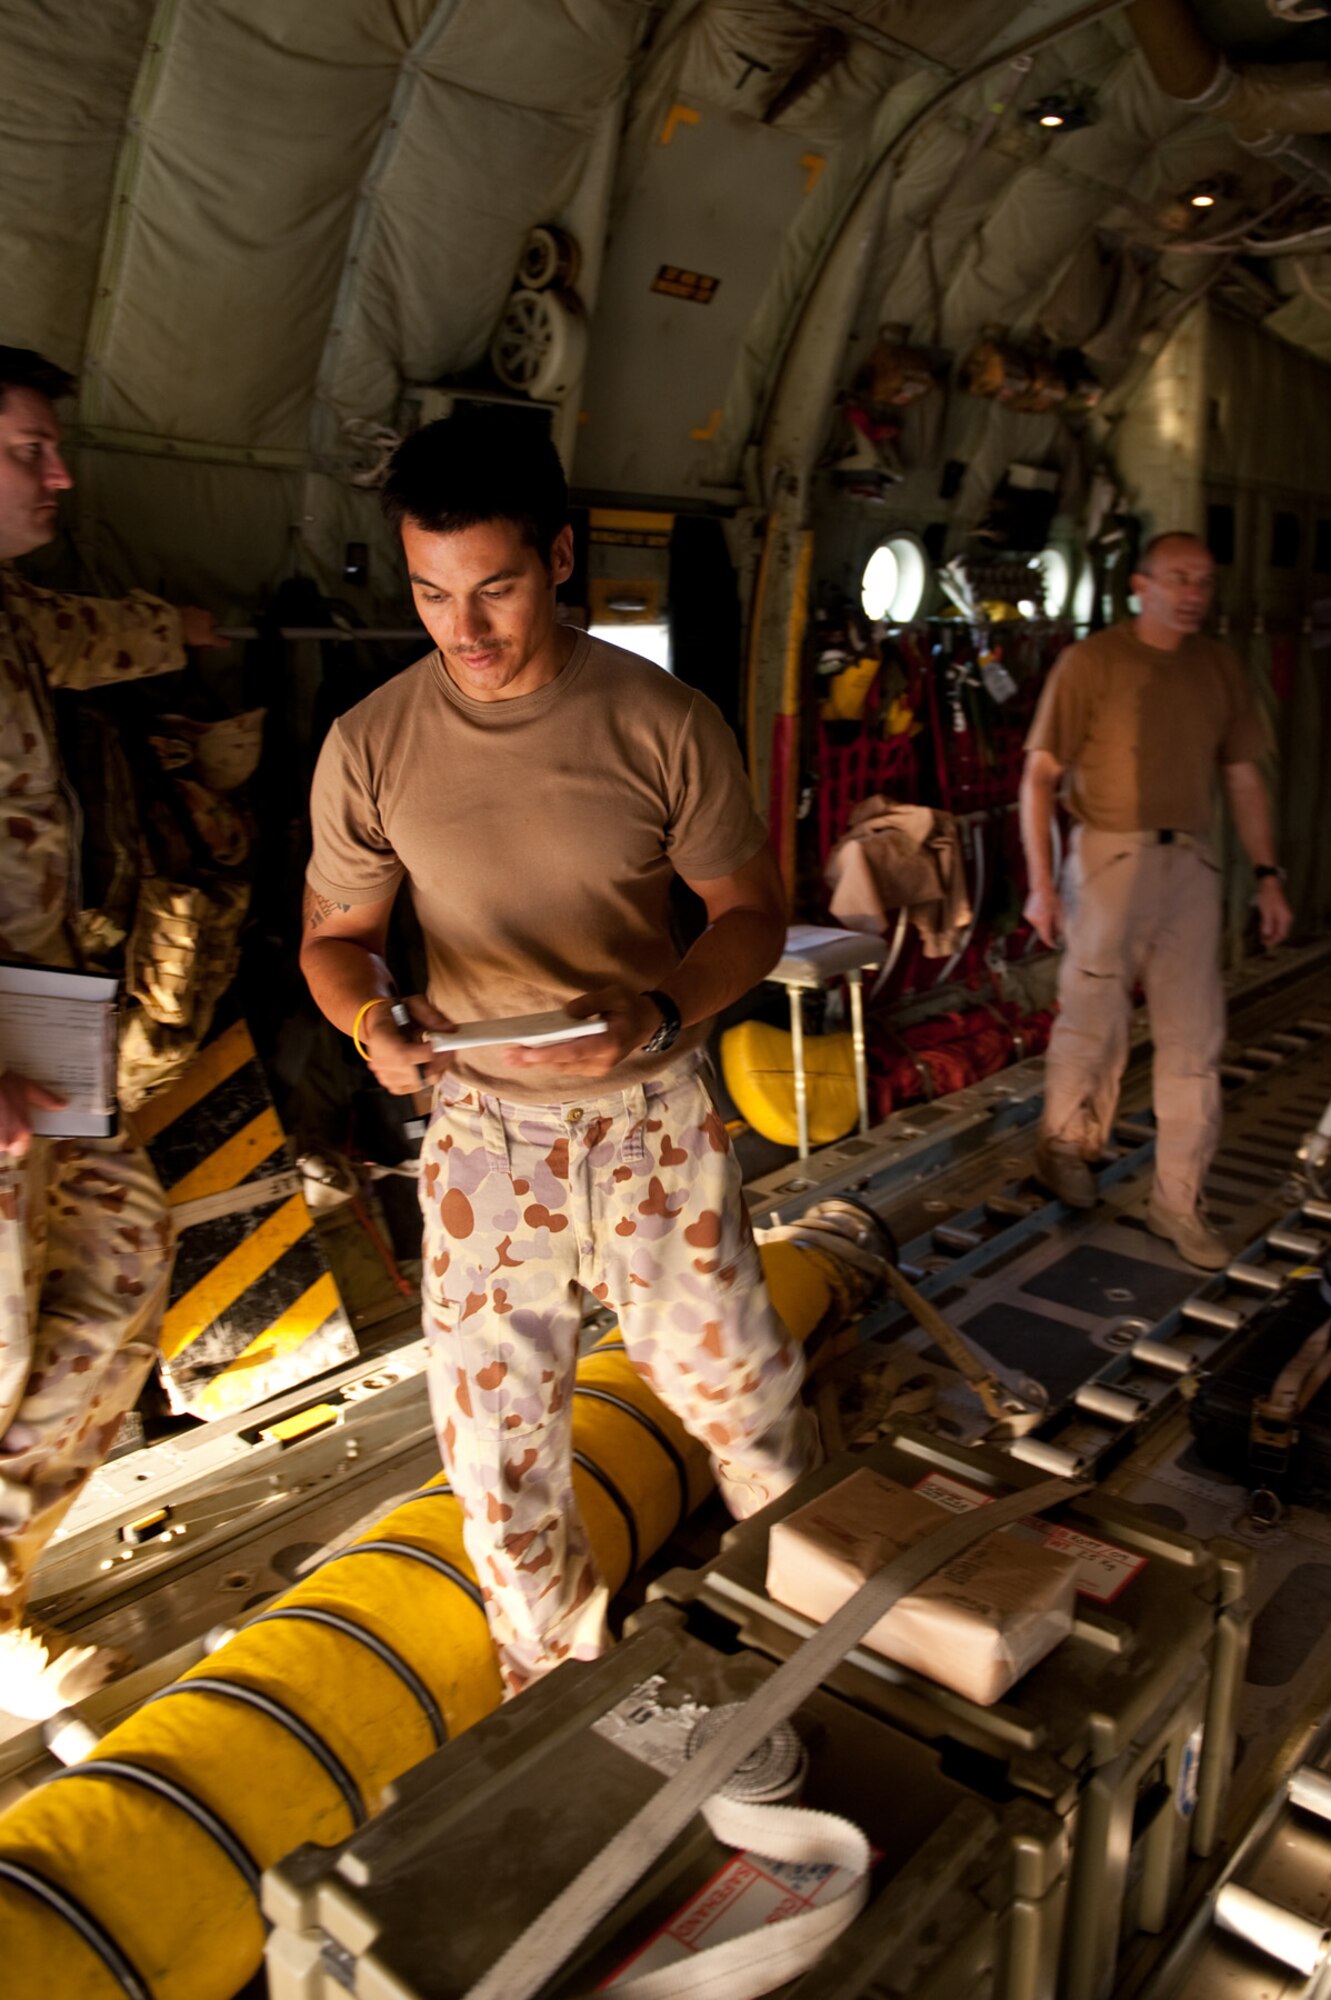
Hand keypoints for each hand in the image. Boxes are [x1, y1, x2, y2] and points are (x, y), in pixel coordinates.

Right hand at [0, 1071, 65, 1156]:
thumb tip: (62, 1105)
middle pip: (4, 1147)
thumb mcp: (28, 1089)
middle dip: (2, 1137)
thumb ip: (45, 1100)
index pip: (20, 1150)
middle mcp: (6, 1140)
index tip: (12, 1130)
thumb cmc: (5, 1083)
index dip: (16, 1141)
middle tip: (1, 1120)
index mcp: (22, 1131)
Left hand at [178, 606, 227, 648]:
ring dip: (192, 627)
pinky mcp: (176, 611)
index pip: (215, 625)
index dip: (213, 634)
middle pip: (204, 622)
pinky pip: (183, 619)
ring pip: (193, 620)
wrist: (171, 625)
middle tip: (198, 642)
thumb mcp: (208, 639)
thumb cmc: (192, 632)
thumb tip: (228, 642)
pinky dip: (183, 625)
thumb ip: (219, 641)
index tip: (209, 642)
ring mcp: (187, 609)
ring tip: (187, 638)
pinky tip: (180, 633)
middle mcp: (199, 610)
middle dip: (202, 631)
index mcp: (208, 615)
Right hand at [363, 995, 454, 1094]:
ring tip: (440, 1055)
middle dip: (438, 1063)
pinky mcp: (391, 1084)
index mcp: (380, 1036)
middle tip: (450, 1050)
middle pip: (413, 1074)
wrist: (379, 1024)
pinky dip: (427, 1078)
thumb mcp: (415, 1005)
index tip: (443, 1045)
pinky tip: (430, 1065)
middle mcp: (379, 1060)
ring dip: (436, 1070)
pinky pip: (415, 1087)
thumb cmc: (397, 1013)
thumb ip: (433, 1016)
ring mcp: (383, 1075)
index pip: (403, 1056)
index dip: (426, 1054)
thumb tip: (451, 1030)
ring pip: (418, 1083)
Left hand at [502, 986, 661, 1076]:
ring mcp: (598, 1068)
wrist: (647, 1023)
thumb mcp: (614, 994)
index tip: (528, 1053)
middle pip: (564, 1062)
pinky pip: (567, 1066)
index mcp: (610, 1042)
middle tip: (509, 1055)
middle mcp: (603, 1061)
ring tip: (511, 1057)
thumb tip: (566, 1014)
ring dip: (537, 1062)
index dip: (550, 1053)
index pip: (576, 1051)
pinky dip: (547, 1061)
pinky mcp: (592, 1069)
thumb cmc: (629, 1006)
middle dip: (535, 1059)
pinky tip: (528, 1057)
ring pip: (562, 1067)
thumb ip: (590, 1003)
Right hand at [1023, 882, 1063, 948]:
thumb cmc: (1052, 899)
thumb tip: (1060, 934)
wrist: (1041, 889)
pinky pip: (1034, 921)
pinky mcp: (1027, 914)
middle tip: (1055, 930)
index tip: (1055, 946)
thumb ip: (1059, 925)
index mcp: (1044, 921)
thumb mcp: (1059, 912)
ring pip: (1038, 926)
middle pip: (1041, 931)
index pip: (1046, 937)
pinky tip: (1043, 912)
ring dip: (1043, 925)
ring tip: (1049, 916)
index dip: (1050, 943)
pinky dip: (1039, 920)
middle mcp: (1035, 921)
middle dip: (1048, 932)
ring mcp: (1030, 918)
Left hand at [1257, 877, 1293, 948]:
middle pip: (1281, 933)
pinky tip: (1264, 931)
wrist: (1270, 885)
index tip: (1266, 945)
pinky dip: (1271, 928)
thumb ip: (1267, 924)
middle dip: (1273, 939)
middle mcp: (1287, 918)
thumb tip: (1267, 935)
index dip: (1274, 941)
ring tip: (1262, 938)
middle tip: (1263, 943)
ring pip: (1278, 929)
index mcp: (1286, 918)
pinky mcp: (1279, 913)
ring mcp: (1284, 915)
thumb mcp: (1266, 912)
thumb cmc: (1268, 897)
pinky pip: (1276, 924)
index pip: (1282, 934)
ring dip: (1271, 934)